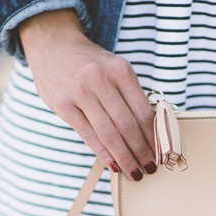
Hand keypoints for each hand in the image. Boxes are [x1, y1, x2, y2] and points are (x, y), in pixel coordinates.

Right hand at [18, 8, 156, 179]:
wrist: (53, 44)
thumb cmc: (90, 63)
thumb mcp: (115, 68)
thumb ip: (130, 96)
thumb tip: (151, 132)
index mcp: (121, 70)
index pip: (143, 111)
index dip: (155, 137)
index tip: (162, 153)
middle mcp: (101, 79)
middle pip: (128, 125)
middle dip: (142, 151)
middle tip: (150, 168)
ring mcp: (80, 92)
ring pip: (109, 133)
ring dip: (125, 157)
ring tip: (135, 171)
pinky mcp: (62, 104)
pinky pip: (88, 135)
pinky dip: (103, 153)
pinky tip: (113, 165)